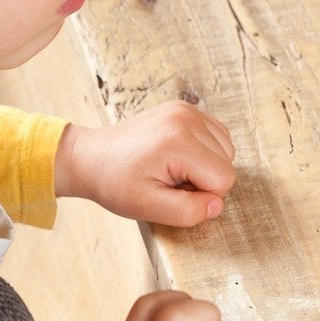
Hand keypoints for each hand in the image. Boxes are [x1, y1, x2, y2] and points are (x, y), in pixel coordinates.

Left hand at [54, 102, 238, 227]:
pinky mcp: (186, 109)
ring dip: (205, 166)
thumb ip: (188, 212)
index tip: (172, 191)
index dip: (202, 195)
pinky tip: (178, 158)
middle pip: (227, 163)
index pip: (223, 180)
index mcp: (179, 141)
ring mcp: (187, 109)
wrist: (92, 157)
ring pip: (226, 150)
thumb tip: (216, 206)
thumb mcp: (148, 207)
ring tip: (172, 169)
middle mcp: (187, 118)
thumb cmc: (116, 183)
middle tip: (168, 181)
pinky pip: (217, 137)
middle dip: (203, 180)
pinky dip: (204, 152)